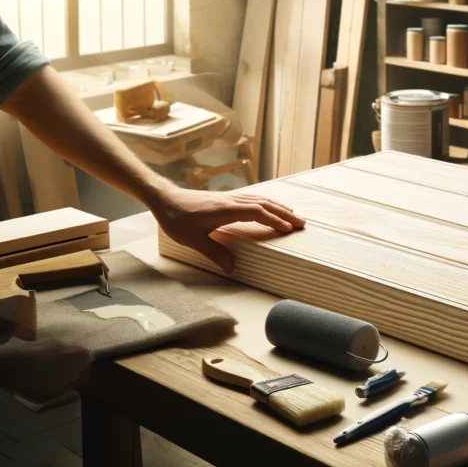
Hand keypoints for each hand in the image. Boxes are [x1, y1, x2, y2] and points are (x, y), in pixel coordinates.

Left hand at [3, 339, 93, 402]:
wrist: (10, 364)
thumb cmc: (40, 380)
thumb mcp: (57, 393)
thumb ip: (68, 388)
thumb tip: (69, 385)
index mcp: (80, 355)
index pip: (89, 360)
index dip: (82, 371)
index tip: (74, 381)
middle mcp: (69, 343)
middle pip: (73, 354)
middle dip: (69, 365)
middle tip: (60, 379)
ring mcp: (51, 340)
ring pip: (58, 352)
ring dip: (54, 362)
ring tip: (43, 376)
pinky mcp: (36, 340)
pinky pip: (44, 352)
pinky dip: (41, 360)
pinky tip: (32, 371)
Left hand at [153, 187, 305, 271]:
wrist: (164, 198)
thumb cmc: (176, 218)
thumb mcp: (192, 240)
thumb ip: (214, 253)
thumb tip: (232, 268)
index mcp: (225, 210)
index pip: (256, 212)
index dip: (273, 221)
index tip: (288, 230)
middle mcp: (231, 201)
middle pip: (264, 204)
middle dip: (284, 214)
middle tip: (302, 224)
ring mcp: (230, 198)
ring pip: (260, 199)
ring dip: (279, 207)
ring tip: (294, 216)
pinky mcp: (227, 199)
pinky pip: (253, 198)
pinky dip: (268, 203)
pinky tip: (272, 207)